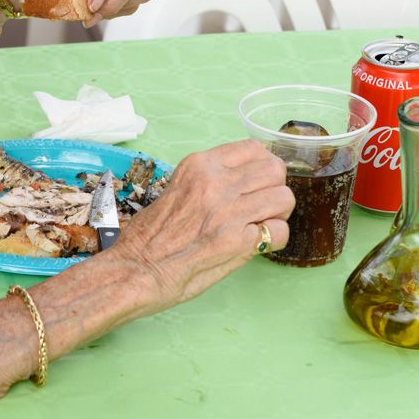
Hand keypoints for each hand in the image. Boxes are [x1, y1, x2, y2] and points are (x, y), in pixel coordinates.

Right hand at [110, 140, 294, 314]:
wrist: (134, 270)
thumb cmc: (148, 237)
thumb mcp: (177, 189)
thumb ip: (208, 182)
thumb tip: (241, 184)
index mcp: (199, 165)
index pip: (253, 148)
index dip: (262, 167)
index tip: (256, 183)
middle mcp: (215, 182)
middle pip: (274, 169)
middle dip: (275, 187)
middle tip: (263, 206)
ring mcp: (228, 210)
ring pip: (284, 197)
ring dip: (278, 214)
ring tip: (262, 225)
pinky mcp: (236, 241)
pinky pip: (279, 232)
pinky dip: (275, 239)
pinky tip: (259, 244)